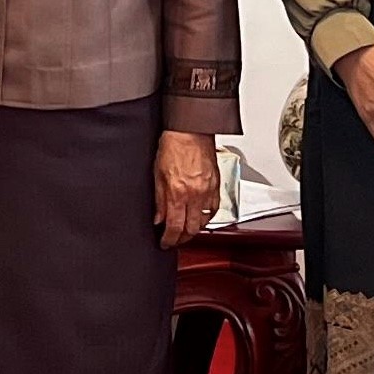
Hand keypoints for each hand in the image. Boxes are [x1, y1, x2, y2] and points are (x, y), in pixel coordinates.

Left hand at [154, 130, 221, 245]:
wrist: (191, 131)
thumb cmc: (173, 146)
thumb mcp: (157, 174)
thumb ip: (159, 200)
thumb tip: (158, 218)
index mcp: (177, 192)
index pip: (174, 226)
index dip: (169, 239)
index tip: (165, 243)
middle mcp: (194, 194)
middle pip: (191, 229)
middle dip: (181, 238)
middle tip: (174, 239)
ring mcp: (208, 191)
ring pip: (204, 222)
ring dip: (194, 229)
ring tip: (185, 229)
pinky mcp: (216, 186)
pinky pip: (214, 210)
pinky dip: (206, 217)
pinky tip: (199, 217)